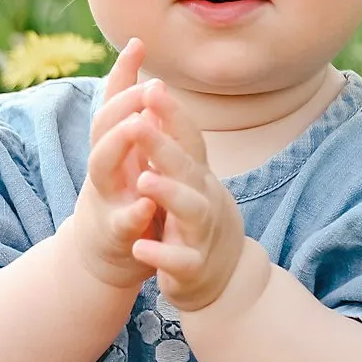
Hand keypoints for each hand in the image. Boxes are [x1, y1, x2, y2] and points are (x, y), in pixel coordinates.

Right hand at [69, 37, 166, 292]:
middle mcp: (103, 167)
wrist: (102, 256)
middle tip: (146, 87)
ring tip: (137, 126)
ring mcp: (105, 198)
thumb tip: (137, 50)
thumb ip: (129, 110)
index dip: (123, 73)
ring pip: (101, 166)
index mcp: (111, 146)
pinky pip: (120, 223)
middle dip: (121, 105)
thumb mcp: (123, 152)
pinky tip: (146, 205)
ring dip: (118, 145)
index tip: (139, 44)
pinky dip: (132, 214)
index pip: (113, 102)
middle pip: (102, 127)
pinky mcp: (115, 235)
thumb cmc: (120, 194)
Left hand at [128, 82, 247, 313]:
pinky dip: (161, 255)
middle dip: (163, 144)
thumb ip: (170, 137)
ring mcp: (199, 232)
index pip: (187, 136)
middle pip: (186, 166)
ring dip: (168, 193)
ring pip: (191, 209)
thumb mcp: (186, 176)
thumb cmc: (194, 216)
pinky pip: (180, 261)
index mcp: (194, 173)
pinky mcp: (192, 267)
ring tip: (143, 181)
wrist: (223, 277)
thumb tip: (155, 87)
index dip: (172, 112)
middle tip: (138, 123)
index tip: (153, 84)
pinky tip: (139, 249)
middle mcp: (202, 197)